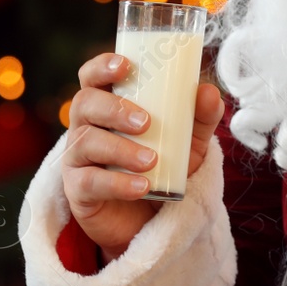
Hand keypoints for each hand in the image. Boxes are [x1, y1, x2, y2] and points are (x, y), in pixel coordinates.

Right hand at [63, 52, 225, 263]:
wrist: (155, 220)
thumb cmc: (165, 168)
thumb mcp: (189, 142)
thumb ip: (200, 116)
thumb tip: (208, 92)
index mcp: (107, 106)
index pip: (92, 77)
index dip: (101, 66)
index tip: (125, 65)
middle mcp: (86, 127)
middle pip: (84, 104)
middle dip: (114, 109)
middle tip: (146, 122)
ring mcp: (78, 159)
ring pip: (85, 142)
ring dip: (120, 149)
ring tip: (152, 160)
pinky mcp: (78, 191)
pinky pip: (89, 182)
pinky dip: (117, 183)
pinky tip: (142, 187)